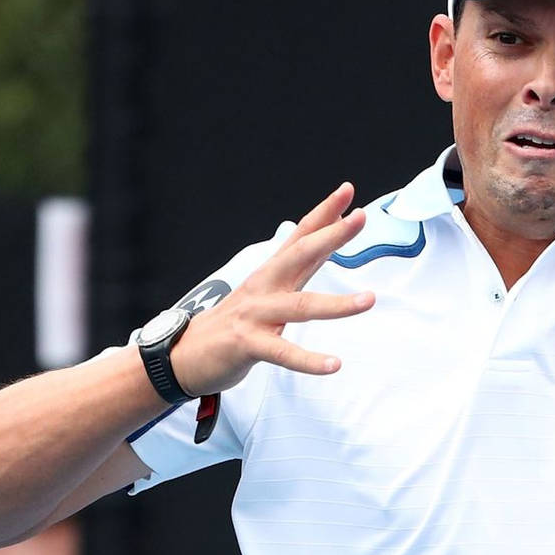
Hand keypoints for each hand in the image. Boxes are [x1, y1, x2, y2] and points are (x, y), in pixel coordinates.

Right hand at [168, 183, 375, 395]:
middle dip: (332, 236)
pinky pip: (283, 353)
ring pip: (300, 306)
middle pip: (301, 255)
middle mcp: (265, 286)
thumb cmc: (235, 322)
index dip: (324, 212)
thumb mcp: (268, 290)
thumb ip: (297, 267)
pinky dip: (309, 360)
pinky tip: (334, 365)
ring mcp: (255, 314)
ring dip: (337, 304)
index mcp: (272, 273)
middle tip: (361, 217)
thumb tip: (320, 238)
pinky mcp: (247, 344)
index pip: (301, 235)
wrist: (184, 354)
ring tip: (369, 299)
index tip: (347, 189)